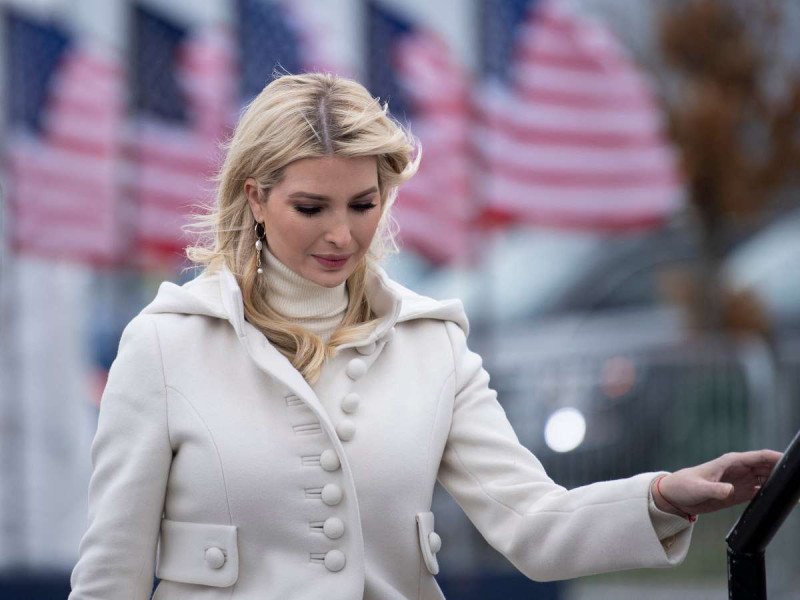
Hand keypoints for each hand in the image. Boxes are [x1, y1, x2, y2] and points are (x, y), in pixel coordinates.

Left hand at [651, 449, 782, 516]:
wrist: (675, 497)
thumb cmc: (684, 487)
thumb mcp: (698, 488)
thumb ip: (715, 489)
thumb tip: (731, 490)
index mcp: (731, 462)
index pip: (760, 456)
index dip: (778, 457)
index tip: (792, 463)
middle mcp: (739, 469)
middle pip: (768, 466)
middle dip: (783, 470)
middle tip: (796, 481)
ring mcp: (741, 481)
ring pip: (767, 478)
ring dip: (779, 482)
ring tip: (793, 491)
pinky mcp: (739, 493)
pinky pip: (761, 491)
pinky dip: (771, 493)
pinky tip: (780, 499)